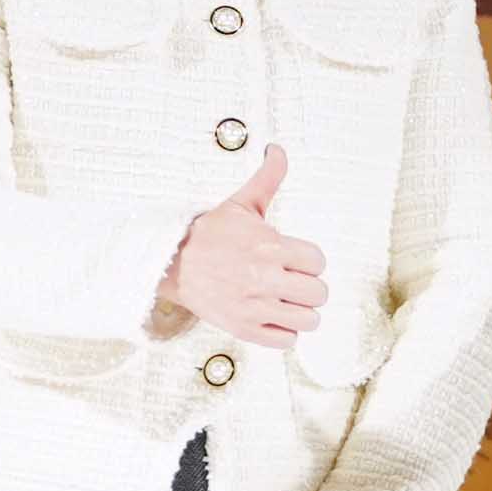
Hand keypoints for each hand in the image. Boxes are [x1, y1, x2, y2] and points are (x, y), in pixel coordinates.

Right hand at [165, 146, 327, 346]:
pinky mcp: (243, 329)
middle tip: (292, 282)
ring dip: (301, 311)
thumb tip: (279, 149)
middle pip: (318, 293)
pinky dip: (284, 331)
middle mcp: (265, 278)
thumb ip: (267, 178)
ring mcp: (254, 307)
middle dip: (309, 286)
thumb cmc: (212, 233)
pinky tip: (273, 317)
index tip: (295, 260)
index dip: (309, 260)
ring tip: (287, 302)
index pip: (318, 261)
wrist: (173, 263)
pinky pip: (286, 340)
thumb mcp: (240, 203)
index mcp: (270, 246)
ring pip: (308, 320)